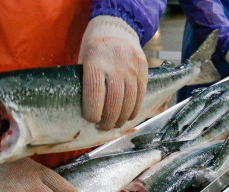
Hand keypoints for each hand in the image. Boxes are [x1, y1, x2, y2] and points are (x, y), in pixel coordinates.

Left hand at [78, 16, 147, 130]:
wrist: (117, 28)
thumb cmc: (95, 48)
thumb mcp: (84, 60)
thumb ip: (87, 82)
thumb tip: (86, 111)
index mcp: (95, 61)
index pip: (95, 93)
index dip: (93, 112)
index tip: (91, 120)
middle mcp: (116, 65)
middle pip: (114, 101)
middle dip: (108, 119)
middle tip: (103, 127)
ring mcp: (132, 68)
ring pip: (129, 101)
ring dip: (122, 118)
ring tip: (115, 124)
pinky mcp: (143, 70)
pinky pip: (140, 95)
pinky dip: (134, 109)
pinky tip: (128, 116)